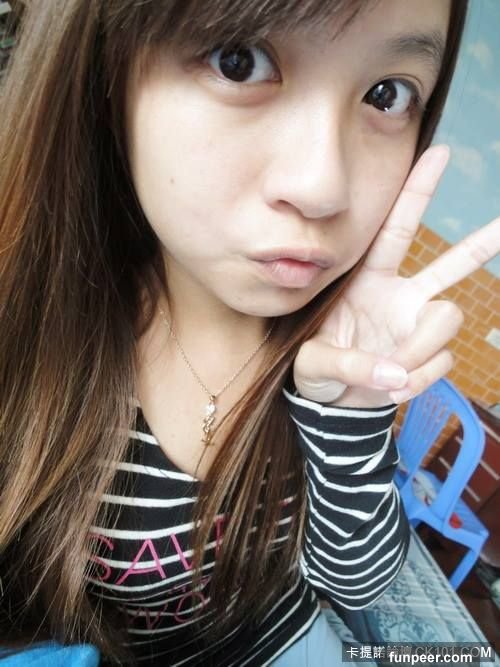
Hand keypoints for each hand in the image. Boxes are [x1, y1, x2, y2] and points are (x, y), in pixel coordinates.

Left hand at [293, 145, 499, 407]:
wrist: (333, 403)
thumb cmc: (317, 369)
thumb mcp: (314, 364)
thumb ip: (349, 366)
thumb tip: (395, 374)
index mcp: (368, 280)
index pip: (396, 230)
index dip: (416, 193)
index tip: (437, 152)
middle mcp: (401, 295)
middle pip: (450, 264)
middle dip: (481, 243)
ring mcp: (418, 324)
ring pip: (448, 318)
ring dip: (418, 350)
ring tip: (386, 375)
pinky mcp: (429, 354)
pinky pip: (439, 362)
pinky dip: (415, 380)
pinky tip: (390, 386)